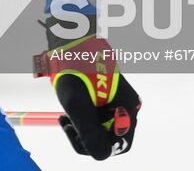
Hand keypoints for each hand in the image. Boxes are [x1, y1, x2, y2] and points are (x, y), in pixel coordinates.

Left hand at [34, 32, 140, 158]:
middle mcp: (126, 107)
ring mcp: (118, 102)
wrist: (71, 38)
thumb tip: (100, 155)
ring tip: (66, 116)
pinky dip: (83, 120)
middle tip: (68, 123)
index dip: (95, 145)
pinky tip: (70, 111)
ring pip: (102, 130)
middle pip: (110, 139)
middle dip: (87, 137)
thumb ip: (88, 130)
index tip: (74, 130)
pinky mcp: (108, 99)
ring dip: (83, 128)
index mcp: (126, 108)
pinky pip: (98, 120)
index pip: (117, 145)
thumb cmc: (74, 66)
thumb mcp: (76, 102)